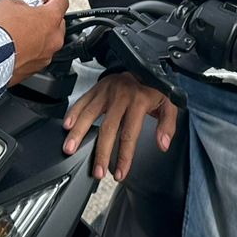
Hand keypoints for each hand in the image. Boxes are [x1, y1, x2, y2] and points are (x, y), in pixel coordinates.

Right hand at [0, 0, 68, 84]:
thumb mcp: (6, 4)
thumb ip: (20, 4)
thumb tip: (20, 8)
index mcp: (50, 19)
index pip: (61, 1)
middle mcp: (53, 40)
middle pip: (57, 24)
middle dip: (45, 17)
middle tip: (31, 13)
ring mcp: (45, 57)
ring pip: (47, 42)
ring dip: (37, 36)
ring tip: (19, 31)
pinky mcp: (34, 70)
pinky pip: (35, 57)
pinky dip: (29, 51)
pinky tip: (15, 46)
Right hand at [62, 71, 178, 181]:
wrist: (143, 63)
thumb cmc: (154, 87)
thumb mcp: (170, 103)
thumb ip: (168, 125)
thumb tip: (163, 144)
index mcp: (139, 102)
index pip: (130, 133)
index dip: (124, 156)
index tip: (120, 173)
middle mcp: (121, 96)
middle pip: (108, 128)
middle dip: (101, 152)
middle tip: (97, 172)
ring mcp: (107, 91)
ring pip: (90, 114)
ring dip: (79, 133)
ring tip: (70, 149)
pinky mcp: (97, 88)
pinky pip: (82, 101)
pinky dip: (73, 113)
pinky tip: (67, 126)